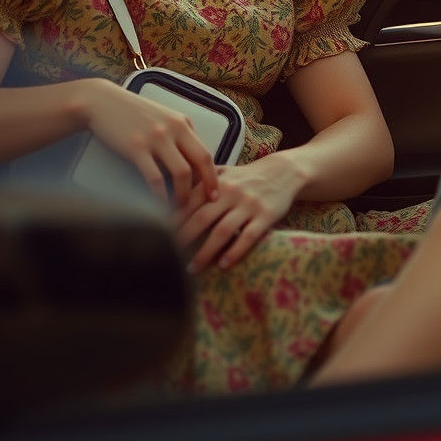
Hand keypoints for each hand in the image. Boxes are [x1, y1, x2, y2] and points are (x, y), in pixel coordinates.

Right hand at [78, 77, 218, 205]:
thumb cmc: (133, 113)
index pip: (206, 153)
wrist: (103, 102)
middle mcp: (174, 128)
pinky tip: (160, 205)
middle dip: (206, 186)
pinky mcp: (136, 148)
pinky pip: (155, 177)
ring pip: (180, 172)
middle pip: (200, 161)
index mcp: (183, 122)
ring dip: (183, 195)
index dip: (213, 176)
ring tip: (179, 208)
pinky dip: (161, 195)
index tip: (214, 194)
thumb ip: (180, 135)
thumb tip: (193, 164)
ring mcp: (156, 137)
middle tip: (205, 205)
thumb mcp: (164, 117)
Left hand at [174, 155, 303, 270]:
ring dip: (205, 252)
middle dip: (183, 238)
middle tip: (167, 255)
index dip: (173, 220)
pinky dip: (234, 252)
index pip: (189, 202)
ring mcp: (249, 204)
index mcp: (217, 182)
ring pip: (222, 231)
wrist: (283, 172)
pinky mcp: (266, 216)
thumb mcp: (224, 172)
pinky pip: (248, 237)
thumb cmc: (247, 177)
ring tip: (191, 268)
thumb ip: (200, 182)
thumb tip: (169, 194)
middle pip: (201, 218)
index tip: (157, 235)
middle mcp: (231, 192)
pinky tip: (223, 266)